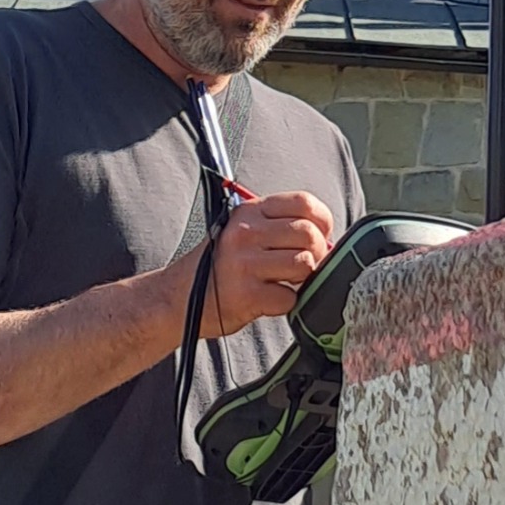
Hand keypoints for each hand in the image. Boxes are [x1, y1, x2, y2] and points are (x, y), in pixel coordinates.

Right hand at [186, 191, 333, 339]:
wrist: (179, 297)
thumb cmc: (220, 264)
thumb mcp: (244, 230)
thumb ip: (279, 226)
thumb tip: (325, 238)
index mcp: (249, 211)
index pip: (303, 202)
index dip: (322, 219)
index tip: (322, 233)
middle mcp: (246, 233)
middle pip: (308, 234)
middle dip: (316, 253)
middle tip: (306, 264)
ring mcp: (245, 263)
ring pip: (303, 264)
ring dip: (302, 278)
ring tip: (285, 281)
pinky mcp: (246, 295)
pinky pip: (289, 297)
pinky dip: (286, 303)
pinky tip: (270, 299)